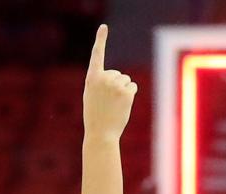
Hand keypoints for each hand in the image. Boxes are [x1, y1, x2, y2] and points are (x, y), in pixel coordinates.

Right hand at [83, 24, 136, 140]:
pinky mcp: (127, 92)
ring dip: (123, 90)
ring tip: (114, 104)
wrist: (101, 133)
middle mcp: (104, 78)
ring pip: (126, 80)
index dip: (101, 39)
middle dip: (116, 85)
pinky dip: (130, 94)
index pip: (97, 55)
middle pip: (117, 73)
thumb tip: (119, 77)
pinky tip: (122, 105)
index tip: (104, 27)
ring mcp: (116, 85)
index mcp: (92, 78)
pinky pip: (133, 87)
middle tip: (107, 101)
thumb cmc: (95, 115)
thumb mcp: (92, 95)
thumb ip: (100, 82)